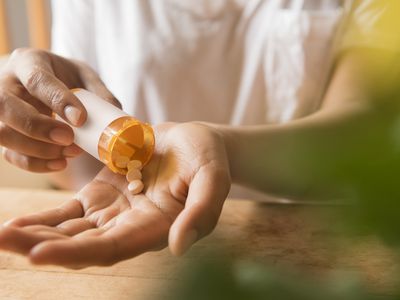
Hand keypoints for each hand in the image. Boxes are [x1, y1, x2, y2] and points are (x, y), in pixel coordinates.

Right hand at [0, 48, 119, 171]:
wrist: (45, 85)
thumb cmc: (66, 77)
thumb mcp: (84, 76)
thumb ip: (99, 93)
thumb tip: (115, 117)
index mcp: (28, 62)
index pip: (36, 80)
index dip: (58, 100)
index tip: (80, 119)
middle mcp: (6, 84)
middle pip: (5, 106)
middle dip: (37, 127)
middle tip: (68, 138)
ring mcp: (0, 111)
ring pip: (1, 132)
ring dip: (37, 149)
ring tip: (71, 152)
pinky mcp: (4, 133)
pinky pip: (9, 154)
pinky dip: (35, 164)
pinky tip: (61, 163)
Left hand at [0, 123, 230, 267]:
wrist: (194, 144)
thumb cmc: (208, 159)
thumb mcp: (212, 179)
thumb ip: (202, 211)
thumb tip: (178, 246)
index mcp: (154, 228)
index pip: (111, 248)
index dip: (76, 254)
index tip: (38, 255)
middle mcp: (129, 227)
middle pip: (81, 245)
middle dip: (42, 246)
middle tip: (4, 239)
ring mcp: (112, 212)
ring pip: (69, 231)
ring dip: (35, 235)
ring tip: (2, 233)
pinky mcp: (101, 195)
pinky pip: (68, 212)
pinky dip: (44, 219)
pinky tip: (17, 222)